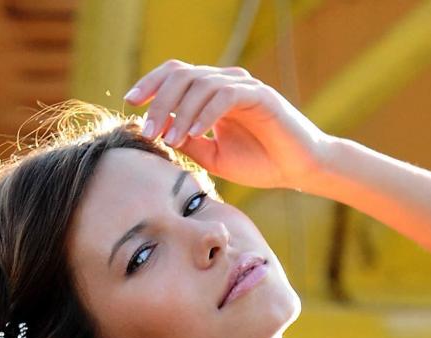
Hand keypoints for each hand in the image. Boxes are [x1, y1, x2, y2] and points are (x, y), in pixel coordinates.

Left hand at [124, 61, 335, 191]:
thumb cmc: (260, 163)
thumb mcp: (212, 156)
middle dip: (159, 101)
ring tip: (169, 139)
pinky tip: (193, 134)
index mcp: (214, 93)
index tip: (130, 104)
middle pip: (182, 74)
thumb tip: (157, 134)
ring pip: (200, 83)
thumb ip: (187, 142)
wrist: (300, 170)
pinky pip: (224, 95)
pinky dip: (204, 114)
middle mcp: (227, 82)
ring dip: (179, 112)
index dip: (151, 84)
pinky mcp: (260, 95)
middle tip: (148, 130)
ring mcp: (244, 86)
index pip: (176, 74)